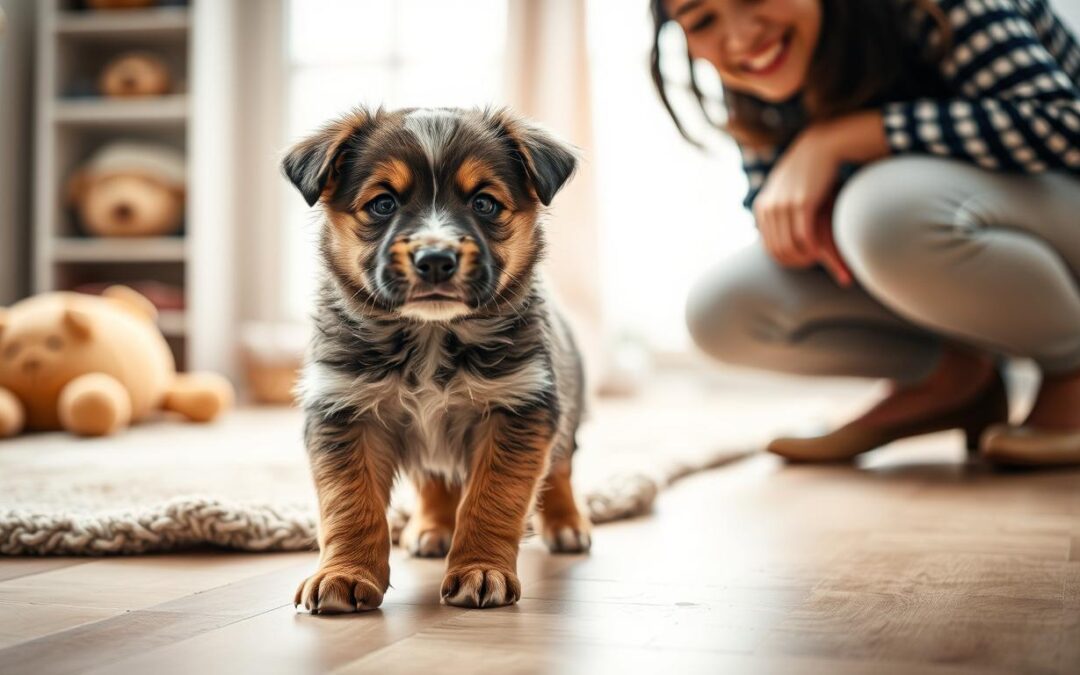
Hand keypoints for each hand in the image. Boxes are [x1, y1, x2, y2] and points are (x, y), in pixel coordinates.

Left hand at [754, 124, 849, 283]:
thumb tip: (774, 230)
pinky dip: (813, 249)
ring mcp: (784, 205)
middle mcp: (769, 207)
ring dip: (805, 258)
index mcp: (761, 207)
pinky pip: (805, 237)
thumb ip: (776, 208)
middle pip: (778, 251)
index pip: (768, 248)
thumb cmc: (806, 171)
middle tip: (812, 263)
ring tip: (818, 258)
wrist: (820, 146)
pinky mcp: (802, 203)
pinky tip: (821, 250)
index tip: (802, 260)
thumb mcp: (783, 188)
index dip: (786, 260)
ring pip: (790, 247)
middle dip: (796, 262)